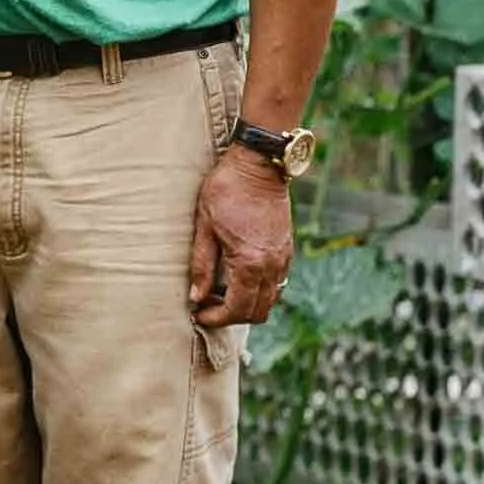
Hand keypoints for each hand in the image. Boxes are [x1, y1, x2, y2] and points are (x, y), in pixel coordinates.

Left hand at [188, 146, 292, 328]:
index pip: (236, 309)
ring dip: (246, 304)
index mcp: (250, 262)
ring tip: (220, 292)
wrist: (259, 165)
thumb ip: (201, 264)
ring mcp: (283, 259)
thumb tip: (196, 296)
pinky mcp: (287, 251)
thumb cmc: (226, 191)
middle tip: (207, 304)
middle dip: (230, 316)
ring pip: (269, 301)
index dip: (215, 318)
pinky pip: (276, 284)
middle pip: (257, 312)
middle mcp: (272, 266)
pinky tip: (237, 277)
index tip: (197, 313)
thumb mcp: (204, 226)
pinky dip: (258, 290)